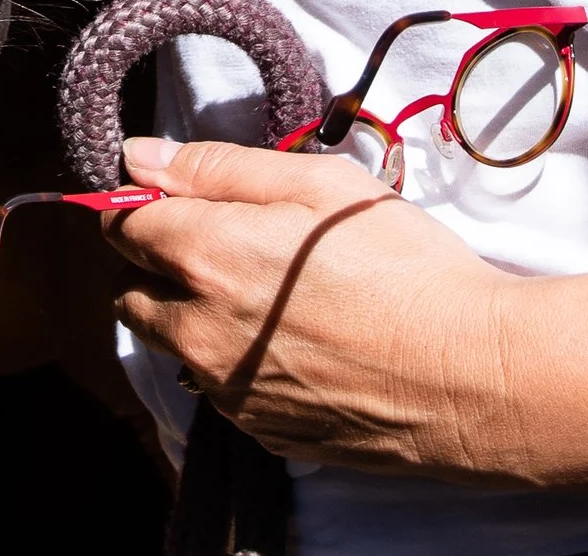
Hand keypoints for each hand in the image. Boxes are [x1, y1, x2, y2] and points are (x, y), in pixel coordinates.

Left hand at [106, 136, 587, 487]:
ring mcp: (224, 391)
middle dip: (157, 263)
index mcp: (205, 256)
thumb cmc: (401, 262)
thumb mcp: (318, 183)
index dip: (143, 203)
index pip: (122, 225)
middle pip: (132, 292)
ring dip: (189, 315)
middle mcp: (197, 331)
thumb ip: (218, 166)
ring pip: (169, 345)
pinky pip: (215, 388)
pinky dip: (230, 361)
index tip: (178, 194)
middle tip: (225, 240)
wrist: (465, 374)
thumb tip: (137, 156)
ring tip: (264, 292)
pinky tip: (291, 341)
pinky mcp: (255, 430)